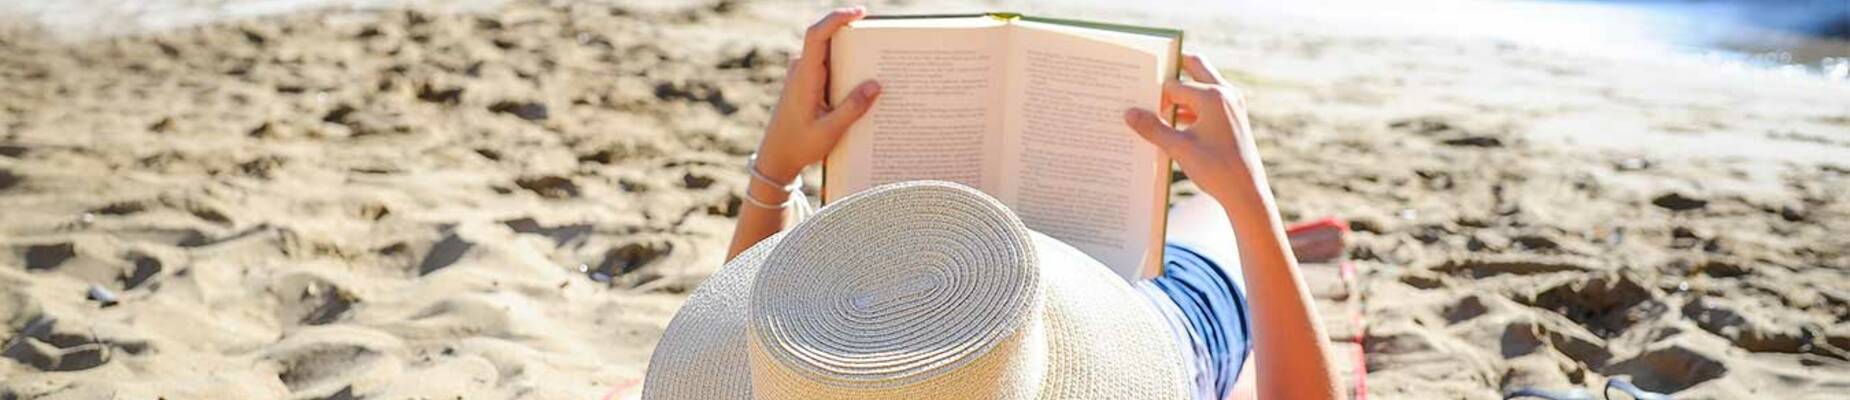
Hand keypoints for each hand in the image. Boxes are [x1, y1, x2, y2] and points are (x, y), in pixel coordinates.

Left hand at [754, 6, 881, 182]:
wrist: (776, 158)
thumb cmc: (799, 145)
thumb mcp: (830, 131)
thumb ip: (853, 108)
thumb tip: (876, 85)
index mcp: (804, 76)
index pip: (817, 35)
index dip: (837, 18)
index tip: (860, 12)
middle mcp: (801, 70)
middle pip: (828, 40)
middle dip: (854, 36)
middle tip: (881, 41)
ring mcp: (803, 75)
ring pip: (829, 54)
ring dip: (851, 55)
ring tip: (877, 64)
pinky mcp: (807, 83)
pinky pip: (828, 67)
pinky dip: (846, 69)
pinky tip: (863, 84)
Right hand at [1124, 54, 1261, 205]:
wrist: (1246, 192)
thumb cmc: (1215, 168)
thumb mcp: (1178, 147)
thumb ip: (1152, 128)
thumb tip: (1129, 113)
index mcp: (1213, 96)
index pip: (1173, 85)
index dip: (1154, 95)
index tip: (1138, 101)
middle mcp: (1225, 93)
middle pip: (1195, 67)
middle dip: (1173, 70)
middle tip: (1151, 74)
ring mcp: (1232, 105)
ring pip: (1202, 86)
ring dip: (1181, 94)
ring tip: (1157, 108)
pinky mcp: (1233, 118)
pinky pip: (1208, 103)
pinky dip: (1191, 108)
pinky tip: (1173, 125)